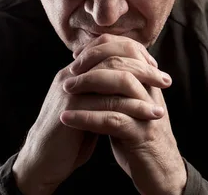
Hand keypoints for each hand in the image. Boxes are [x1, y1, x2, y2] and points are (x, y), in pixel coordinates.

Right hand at [12, 36, 169, 194]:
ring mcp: (71, 88)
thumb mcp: (88, 105)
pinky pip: (109, 101)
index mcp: (76, 70)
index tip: (154, 65)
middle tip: (164, 78)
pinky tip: (151, 114)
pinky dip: (134, 106)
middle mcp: (72, 73)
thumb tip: (128, 80)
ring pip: (113, 74)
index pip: (107, 45)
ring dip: (143, 82)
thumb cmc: (68, 135)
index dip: (133, 52)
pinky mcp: (72, 108)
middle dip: (143, 65)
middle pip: (112, 54)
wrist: (43, 161)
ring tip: (163, 93)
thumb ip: (102, 90)